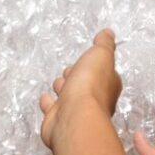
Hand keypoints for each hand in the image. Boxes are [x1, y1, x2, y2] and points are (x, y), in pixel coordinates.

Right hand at [38, 29, 120, 151]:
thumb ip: (104, 44)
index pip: (102, 73)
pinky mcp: (59, 121)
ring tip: (58, 83)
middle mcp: (94, 101)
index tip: (87, 60)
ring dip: (63, 89)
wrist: (74, 116)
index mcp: (108, 86)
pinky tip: (45, 99)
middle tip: (70, 71)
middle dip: (77, 77)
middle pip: (84, 85)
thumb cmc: (90, 85)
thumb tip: (108, 33)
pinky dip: (49, 104)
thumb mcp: (101, 55)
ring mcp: (76, 112)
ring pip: (68, 97)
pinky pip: (53, 109)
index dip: (94, 66)